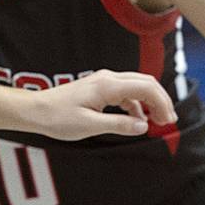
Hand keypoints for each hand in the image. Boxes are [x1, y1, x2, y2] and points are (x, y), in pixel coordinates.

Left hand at [28, 69, 177, 140]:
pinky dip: (136, 104)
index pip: (146, 87)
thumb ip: (119, 125)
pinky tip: (137, 119)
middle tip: (168, 121)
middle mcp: (108, 79)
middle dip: (160, 101)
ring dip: (149, 102)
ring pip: (137, 86)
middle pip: (145, 83)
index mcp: (108, 85)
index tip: (168, 121)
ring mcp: (104, 82)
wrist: (35, 111)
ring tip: (156, 122)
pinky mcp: (99, 88)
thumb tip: (143, 126)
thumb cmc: (58, 118)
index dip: (162, 103)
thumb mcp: (89, 126)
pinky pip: (126, 92)